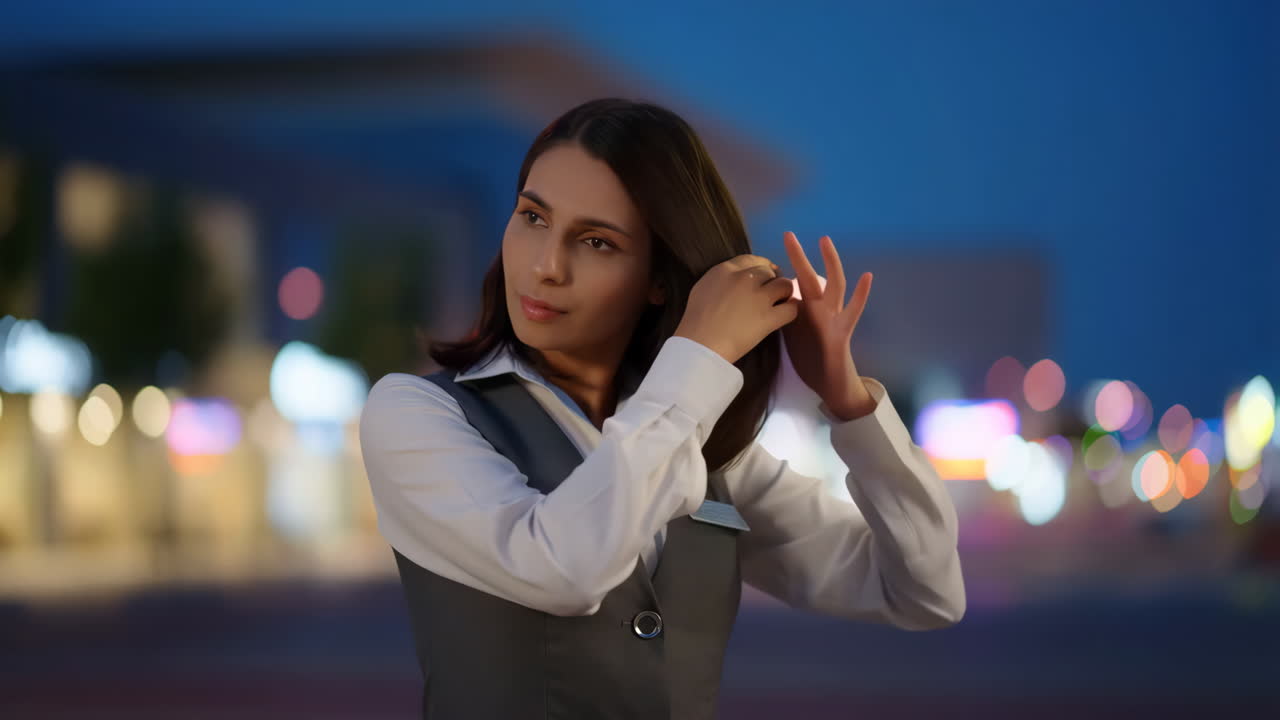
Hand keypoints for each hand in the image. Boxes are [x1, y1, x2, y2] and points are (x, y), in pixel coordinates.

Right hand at [674, 254, 797, 363]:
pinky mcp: (768, 318)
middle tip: (771, 292)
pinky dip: (790, 310)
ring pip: (784, 285)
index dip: (762, 267)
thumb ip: (721, 279)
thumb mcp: (702, 288)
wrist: (700, 345)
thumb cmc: (695, 321)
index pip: (752, 259)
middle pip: (769, 271)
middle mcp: (745, 279)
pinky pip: (791, 308)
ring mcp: (758, 298)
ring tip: (780, 303)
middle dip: (772, 280)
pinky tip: (785, 315)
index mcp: (726, 270)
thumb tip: (734, 279)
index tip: (764, 276)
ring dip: (784, 293)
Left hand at [780, 232, 875, 419]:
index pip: (791, 284)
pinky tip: (867, 277)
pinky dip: (862, 295)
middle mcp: (820, 309)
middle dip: (799, 257)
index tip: (763, 255)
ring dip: (830, 263)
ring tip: (825, 241)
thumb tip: (766, 297)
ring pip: (834, 285)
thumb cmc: (810, 357)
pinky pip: (854, 311)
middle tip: (788, 235)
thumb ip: (783, 312)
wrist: (829, 383)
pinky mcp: (843, 332)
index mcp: (804, 310)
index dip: (778, 271)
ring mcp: (833, 318)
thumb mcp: (791, 332)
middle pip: (808, 277)